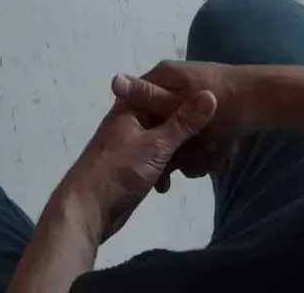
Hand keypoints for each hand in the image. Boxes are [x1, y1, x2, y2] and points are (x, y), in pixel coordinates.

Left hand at [51, 83, 216, 243]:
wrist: (88, 210)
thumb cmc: (120, 170)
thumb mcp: (156, 145)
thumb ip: (184, 122)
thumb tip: (211, 94)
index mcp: (131, 107)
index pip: (164, 92)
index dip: (188, 96)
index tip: (214, 102)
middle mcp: (130, 122)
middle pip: (165, 117)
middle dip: (187, 128)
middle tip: (215, 136)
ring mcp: (130, 146)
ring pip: (162, 141)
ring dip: (179, 151)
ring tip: (204, 159)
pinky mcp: (132, 168)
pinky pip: (157, 161)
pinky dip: (169, 168)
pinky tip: (184, 177)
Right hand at [111, 63, 253, 185]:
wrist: (267, 101)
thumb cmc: (220, 104)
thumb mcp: (177, 104)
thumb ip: (146, 97)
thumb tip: (113, 80)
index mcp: (164, 76)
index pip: (137, 104)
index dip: (142, 131)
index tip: (148, 153)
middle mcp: (177, 83)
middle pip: (163, 125)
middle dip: (177, 149)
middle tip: (190, 163)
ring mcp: (196, 97)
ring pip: (184, 134)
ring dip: (197, 152)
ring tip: (212, 157)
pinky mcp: (213, 109)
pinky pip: (202, 134)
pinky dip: (211, 147)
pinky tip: (223, 153)